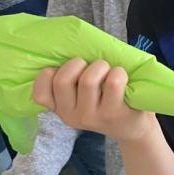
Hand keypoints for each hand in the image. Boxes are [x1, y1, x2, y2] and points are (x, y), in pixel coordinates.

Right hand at [33, 58, 155, 143]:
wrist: (134, 127)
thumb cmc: (106, 100)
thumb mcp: (81, 96)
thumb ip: (71, 80)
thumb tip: (68, 47)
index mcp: (60, 108)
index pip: (39, 93)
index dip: (48, 74)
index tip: (65, 71)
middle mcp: (71, 116)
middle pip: (62, 80)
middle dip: (77, 63)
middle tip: (90, 67)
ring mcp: (92, 117)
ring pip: (88, 80)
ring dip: (100, 66)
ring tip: (109, 71)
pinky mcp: (113, 114)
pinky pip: (113, 82)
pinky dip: (119, 72)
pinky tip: (122, 78)